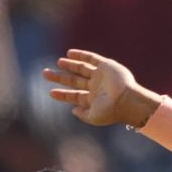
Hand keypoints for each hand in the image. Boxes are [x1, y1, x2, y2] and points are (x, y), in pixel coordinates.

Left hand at [42, 49, 159, 128]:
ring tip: (58, 62)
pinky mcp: (106, 66)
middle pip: (74, 81)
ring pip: (81, 68)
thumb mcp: (94, 117)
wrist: (127, 100)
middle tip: (45, 73)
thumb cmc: (111, 111)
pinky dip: (81, 55)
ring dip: (69, 65)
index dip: (62, 95)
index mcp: (93, 100)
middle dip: (60, 77)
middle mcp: (95, 87)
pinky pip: (92, 58)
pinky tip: (69, 54)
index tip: (51, 93)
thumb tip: (72, 110)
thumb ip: (83, 114)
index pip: (74, 96)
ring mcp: (101, 76)